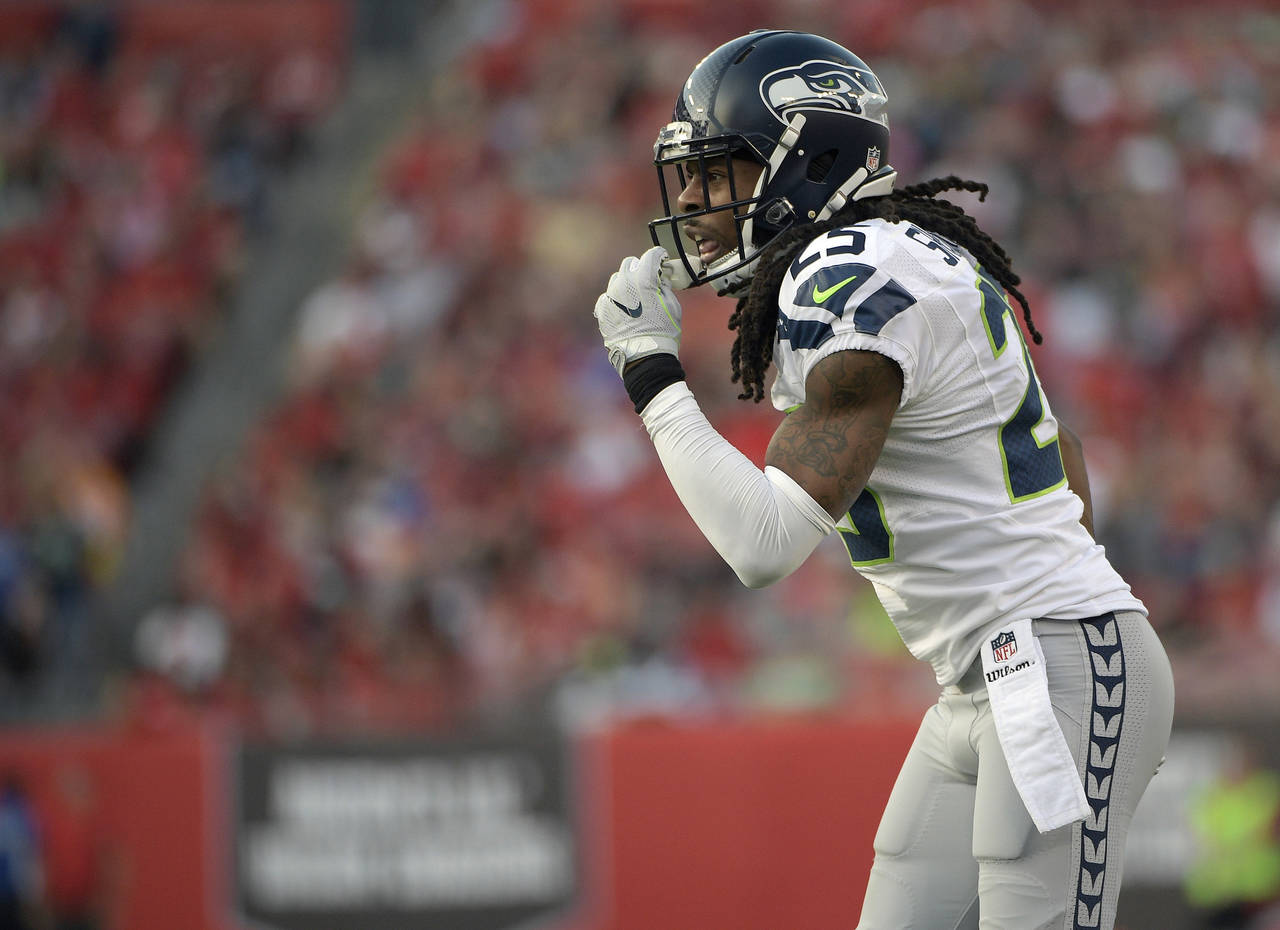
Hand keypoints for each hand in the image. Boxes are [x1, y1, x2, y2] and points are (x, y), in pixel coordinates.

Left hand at [593, 246, 683, 374]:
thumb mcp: (673, 306)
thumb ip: (665, 286)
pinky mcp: (602, 310)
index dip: (659, 256)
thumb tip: (660, 277)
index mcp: (643, 279)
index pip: (651, 255)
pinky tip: (625, 308)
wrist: (645, 357)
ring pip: (617, 279)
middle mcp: (623, 283)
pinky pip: (607, 296)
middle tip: (649, 279)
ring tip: (636, 296)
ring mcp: (610, 296)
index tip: (662, 260)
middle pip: (630, 263)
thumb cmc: (664, 332)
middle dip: (641, 268)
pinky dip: (616, 298)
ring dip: (627, 282)